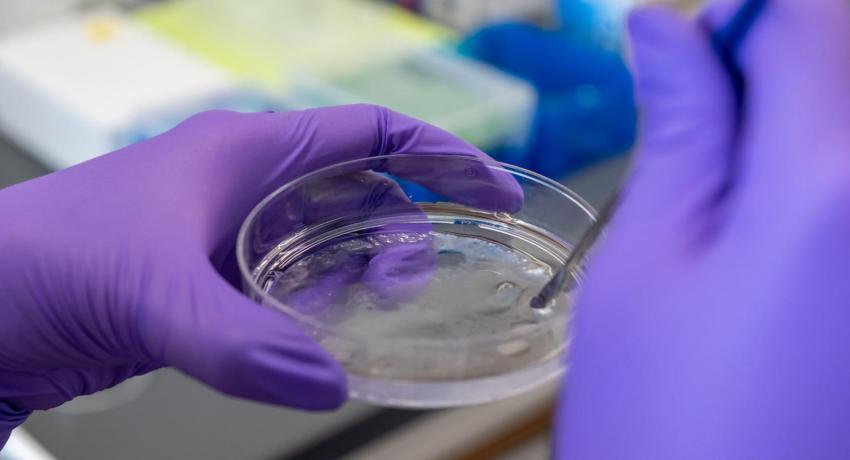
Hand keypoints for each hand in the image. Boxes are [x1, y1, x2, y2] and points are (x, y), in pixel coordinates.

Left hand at [0, 104, 519, 446]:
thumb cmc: (44, 264)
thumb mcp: (150, 295)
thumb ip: (240, 343)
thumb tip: (328, 382)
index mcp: (244, 154)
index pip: (368, 134)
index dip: (438, 156)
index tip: (490, 192)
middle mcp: (244, 186)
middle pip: (359, 193)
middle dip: (401, 234)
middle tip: (408, 289)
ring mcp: (227, 234)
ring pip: (328, 244)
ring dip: (361, 277)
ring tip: (374, 316)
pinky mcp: (210, 281)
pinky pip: (292, 286)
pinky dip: (321, 309)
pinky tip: (327, 339)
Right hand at [556, 1, 849, 457]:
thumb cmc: (662, 430)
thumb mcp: (645, 269)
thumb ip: (679, 132)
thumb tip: (666, 26)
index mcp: (830, 186)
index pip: (813, 15)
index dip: (743, 18)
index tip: (693, 56)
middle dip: (786, 62)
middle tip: (717, 125)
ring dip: (812, 122)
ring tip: (743, 188)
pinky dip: (826, 178)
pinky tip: (785, 230)